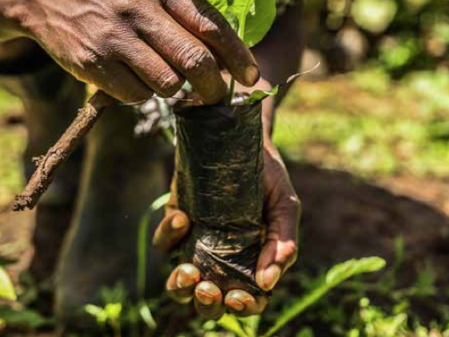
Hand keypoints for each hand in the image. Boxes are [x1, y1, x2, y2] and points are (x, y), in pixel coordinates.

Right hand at [7, 0, 259, 102]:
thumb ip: (180, 7)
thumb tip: (222, 51)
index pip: (211, 26)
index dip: (238, 56)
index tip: (251, 76)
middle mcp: (138, 9)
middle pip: (195, 62)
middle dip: (214, 86)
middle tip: (216, 95)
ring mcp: (114, 38)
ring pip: (168, 84)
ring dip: (172, 88)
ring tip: (159, 75)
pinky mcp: (93, 64)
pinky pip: (136, 95)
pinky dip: (141, 94)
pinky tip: (130, 76)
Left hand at [152, 140, 299, 317]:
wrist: (241, 140)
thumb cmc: (267, 178)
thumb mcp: (284, 206)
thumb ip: (283, 242)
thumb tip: (267, 283)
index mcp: (251, 265)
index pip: (247, 300)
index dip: (244, 307)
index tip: (238, 296)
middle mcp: (220, 261)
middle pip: (207, 301)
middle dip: (206, 303)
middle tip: (208, 288)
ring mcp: (195, 245)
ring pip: (177, 284)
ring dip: (179, 286)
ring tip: (189, 271)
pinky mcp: (175, 224)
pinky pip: (164, 243)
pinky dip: (169, 235)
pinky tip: (183, 218)